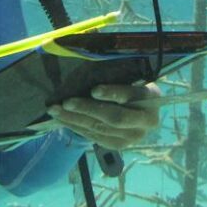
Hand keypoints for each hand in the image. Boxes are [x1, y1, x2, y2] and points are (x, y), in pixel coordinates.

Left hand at [46, 82, 160, 150]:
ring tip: (55, 110)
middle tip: (66, 102)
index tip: (94, 90)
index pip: (132, 95)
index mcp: (152, 97)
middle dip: (87, 109)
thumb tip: (85, 61)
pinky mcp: (120, 145)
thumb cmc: (129, 84)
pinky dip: (76, 127)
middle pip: (115, 117)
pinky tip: (62, 119)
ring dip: (75, 119)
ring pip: (101, 129)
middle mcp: (147, 120)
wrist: (139, 109)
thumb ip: (114, 73)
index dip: (113, 93)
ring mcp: (134, 136)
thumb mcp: (128, 76)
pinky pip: (95, 137)